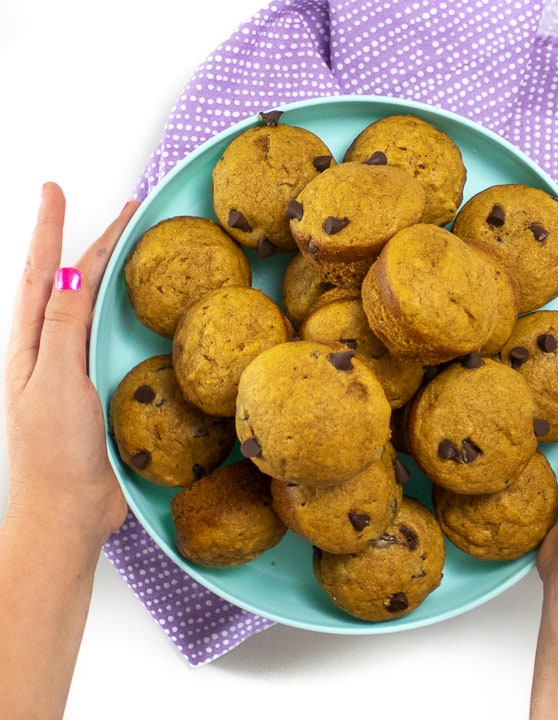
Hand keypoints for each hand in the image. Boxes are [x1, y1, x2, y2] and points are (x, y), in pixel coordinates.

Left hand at [3, 182, 138, 548]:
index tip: (57, 192)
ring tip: (137, 247)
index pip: (44, 273)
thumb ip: (63, 327)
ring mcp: (81, 368)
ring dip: (115, 274)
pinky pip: (119, 340)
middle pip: (75, 282)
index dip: (50, 230)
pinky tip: (146, 310)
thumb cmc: (53, 452)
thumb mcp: (55, 382)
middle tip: (126, 212)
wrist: (70, 510)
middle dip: (94, 242)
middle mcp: (55, 349)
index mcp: (32, 344)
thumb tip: (73, 272)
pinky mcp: (107, 388)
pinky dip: (131, 314)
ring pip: (99, 308)